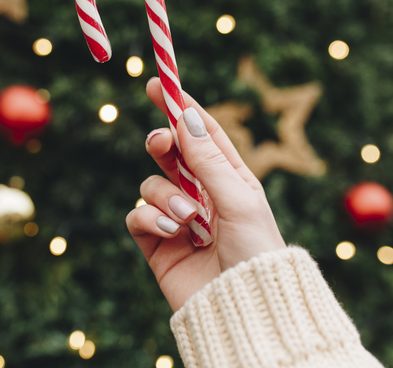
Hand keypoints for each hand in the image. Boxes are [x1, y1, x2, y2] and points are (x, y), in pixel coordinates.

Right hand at [126, 77, 286, 311]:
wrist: (244, 308)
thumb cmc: (255, 252)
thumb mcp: (238, 198)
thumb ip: (208, 159)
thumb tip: (185, 116)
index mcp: (230, 180)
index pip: (203, 136)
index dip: (181, 108)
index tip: (159, 84)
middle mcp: (202, 196)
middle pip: (171, 155)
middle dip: (162, 146)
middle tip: (161, 144)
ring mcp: (178, 220)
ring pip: (151, 185)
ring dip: (166, 197)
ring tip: (188, 220)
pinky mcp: (157, 244)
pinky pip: (137, 215)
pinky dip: (151, 219)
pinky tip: (173, 234)